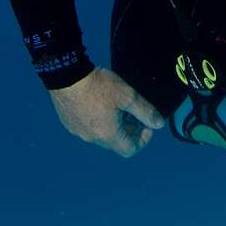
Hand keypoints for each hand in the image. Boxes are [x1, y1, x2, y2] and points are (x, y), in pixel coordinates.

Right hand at [49, 67, 165, 157]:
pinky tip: (99, 102)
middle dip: (128, 130)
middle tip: (133, 112)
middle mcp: (91, 138)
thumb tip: (159, 124)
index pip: (129, 150)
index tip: (146, 124)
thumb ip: (145, 111)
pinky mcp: (68, 122)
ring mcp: (78, 131)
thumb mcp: (127, 96)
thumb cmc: (98, 86)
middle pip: (115, 142)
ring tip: (117, 105)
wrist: (66, 75)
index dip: (142, 140)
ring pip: (101, 134)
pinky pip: (87, 126)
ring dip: (112, 125)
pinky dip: (98, 120)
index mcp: (107, 135)